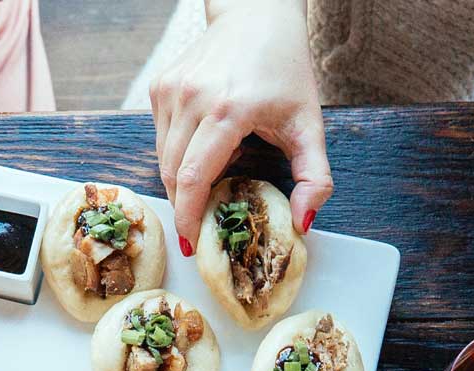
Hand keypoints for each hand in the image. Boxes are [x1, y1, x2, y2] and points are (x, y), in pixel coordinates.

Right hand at [148, 0, 330, 255]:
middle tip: (201, 226)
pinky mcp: (159, 87)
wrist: (256, 13)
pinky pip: (161, 138)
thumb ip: (314, 177)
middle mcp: (191, 98)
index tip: (194, 244)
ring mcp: (170, 91)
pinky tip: (206, 144)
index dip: (189, 218)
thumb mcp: (309, 123)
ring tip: (214, 176)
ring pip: (162, 158)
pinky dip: (179, 153)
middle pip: (172, 174)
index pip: (192, 179)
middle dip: (184, 207)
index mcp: (227, 110)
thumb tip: (302, 223)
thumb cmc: (284, 68)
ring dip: (183, 179)